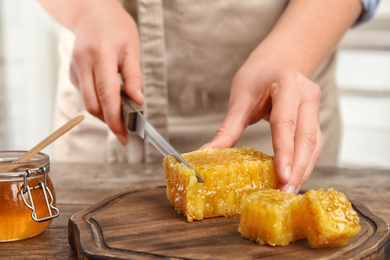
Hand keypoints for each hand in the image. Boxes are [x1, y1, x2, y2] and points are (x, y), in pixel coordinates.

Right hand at [69, 2, 142, 143]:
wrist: (92, 14)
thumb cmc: (116, 29)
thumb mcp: (132, 48)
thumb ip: (134, 76)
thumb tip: (138, 101)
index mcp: (101, 54)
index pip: (107, 94)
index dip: (115, 117)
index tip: (123, 133)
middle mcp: (83, 63)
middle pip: (93, 104)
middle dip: (109, 122)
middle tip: (124, 132)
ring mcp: (74, 69)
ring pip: (88, 103)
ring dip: (104, 114)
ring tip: (121, 118)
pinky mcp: (72, 74)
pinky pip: (86, 95)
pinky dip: (99, 104)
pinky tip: (110, 102)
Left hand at [205, 59, 320, 193]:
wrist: (276, 62)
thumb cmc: (257, 77)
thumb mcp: (240, 100)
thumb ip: (228, 129)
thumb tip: (208, 152)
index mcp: (287, 85)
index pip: (286, 123)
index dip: (285, 152)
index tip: (281, 176)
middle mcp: (307, 94)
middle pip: (306, 138)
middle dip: (297, 168)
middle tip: (285, 192)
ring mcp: (315, 106)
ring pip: (314, 144)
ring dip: (303, 169)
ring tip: (289, 191)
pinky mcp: (315, 118)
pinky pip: (313, 144)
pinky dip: (305, 163)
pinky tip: (294, 178)